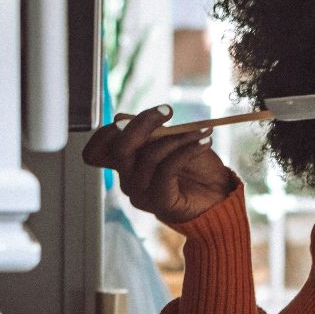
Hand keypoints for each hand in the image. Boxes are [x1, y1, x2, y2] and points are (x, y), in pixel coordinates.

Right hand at [81, 106, 238, 225]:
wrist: (218, 194)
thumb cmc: (194, 166)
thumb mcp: (170, 140)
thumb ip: (147, 131)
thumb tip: (120, 117)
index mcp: (125, 163)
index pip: (97, 150)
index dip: (110, 130)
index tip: (145, 113)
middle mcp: (127, 179)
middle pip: (119, 149)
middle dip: (142, 123)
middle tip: (168, 111)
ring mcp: (141, 193)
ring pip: (149, 156)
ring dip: (178, 138)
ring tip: (201, 132)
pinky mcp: (159, 202)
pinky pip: (167, 169)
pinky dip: (188, 150)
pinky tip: (204, 142)